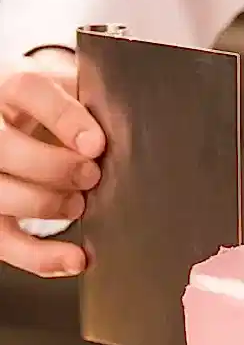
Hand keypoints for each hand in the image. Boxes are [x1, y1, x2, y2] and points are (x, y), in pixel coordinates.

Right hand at [0, 50, 103, 275]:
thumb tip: (131, 125)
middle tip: (91, 176)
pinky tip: (75, 258)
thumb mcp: (72, 90)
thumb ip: (92, 103)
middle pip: (4, 148)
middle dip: (54, 167)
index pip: (28, 92)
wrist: (24, 120)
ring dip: (46, 206)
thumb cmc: (55, 108)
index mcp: (10, 86)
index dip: (63, 119)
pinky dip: (41, 258)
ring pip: (0, 195)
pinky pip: (5, 242)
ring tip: (78, 204)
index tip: (96, 144)